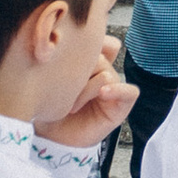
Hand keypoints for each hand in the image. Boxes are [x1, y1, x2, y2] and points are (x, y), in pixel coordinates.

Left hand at [38, 38, 138, 158]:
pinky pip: (130, 92)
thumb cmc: (48, 108)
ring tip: (71, 106)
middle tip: (62, 90)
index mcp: (88, 62)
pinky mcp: (121, 105)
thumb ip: (58, 59)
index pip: (99, 40)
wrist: (50, 138)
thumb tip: (57, 39)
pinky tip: (103, 95)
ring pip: (107, 74)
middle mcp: (103, 72)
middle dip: (79, 72)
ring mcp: (113, 88)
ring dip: (86, 90)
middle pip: (99, 57)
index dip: (86, 46)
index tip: (63, 58)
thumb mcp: (49, 79)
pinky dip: (118, 90)